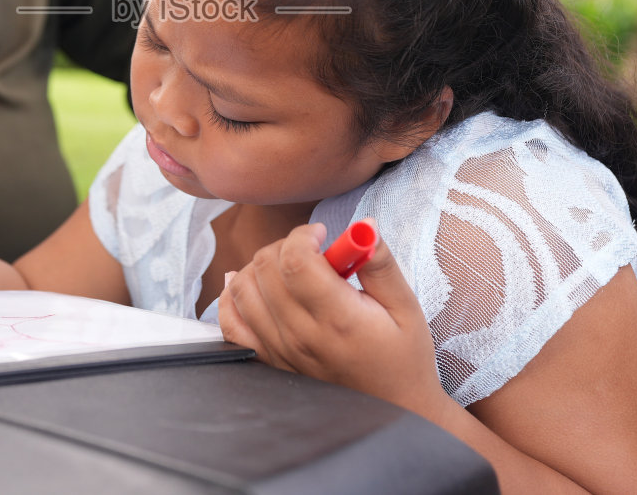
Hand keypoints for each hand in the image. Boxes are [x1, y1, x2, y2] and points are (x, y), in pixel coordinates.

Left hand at [218, 220, 446, 417]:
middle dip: (285, 245)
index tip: (321, 234)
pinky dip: (233, 297)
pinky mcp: (269, 361)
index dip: (303, 235)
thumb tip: (365, 226)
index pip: (295, 261)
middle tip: (311, 250)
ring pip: (242, 289)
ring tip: (288, 267)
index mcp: (337, 318)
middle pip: (265, 268)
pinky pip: (231, 323)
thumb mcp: (405, 307)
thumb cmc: (401, 358)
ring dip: (259, 266)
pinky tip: (251, 285)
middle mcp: (301, 335)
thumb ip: (380, 264)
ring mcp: (279, 350)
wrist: (392, 409)